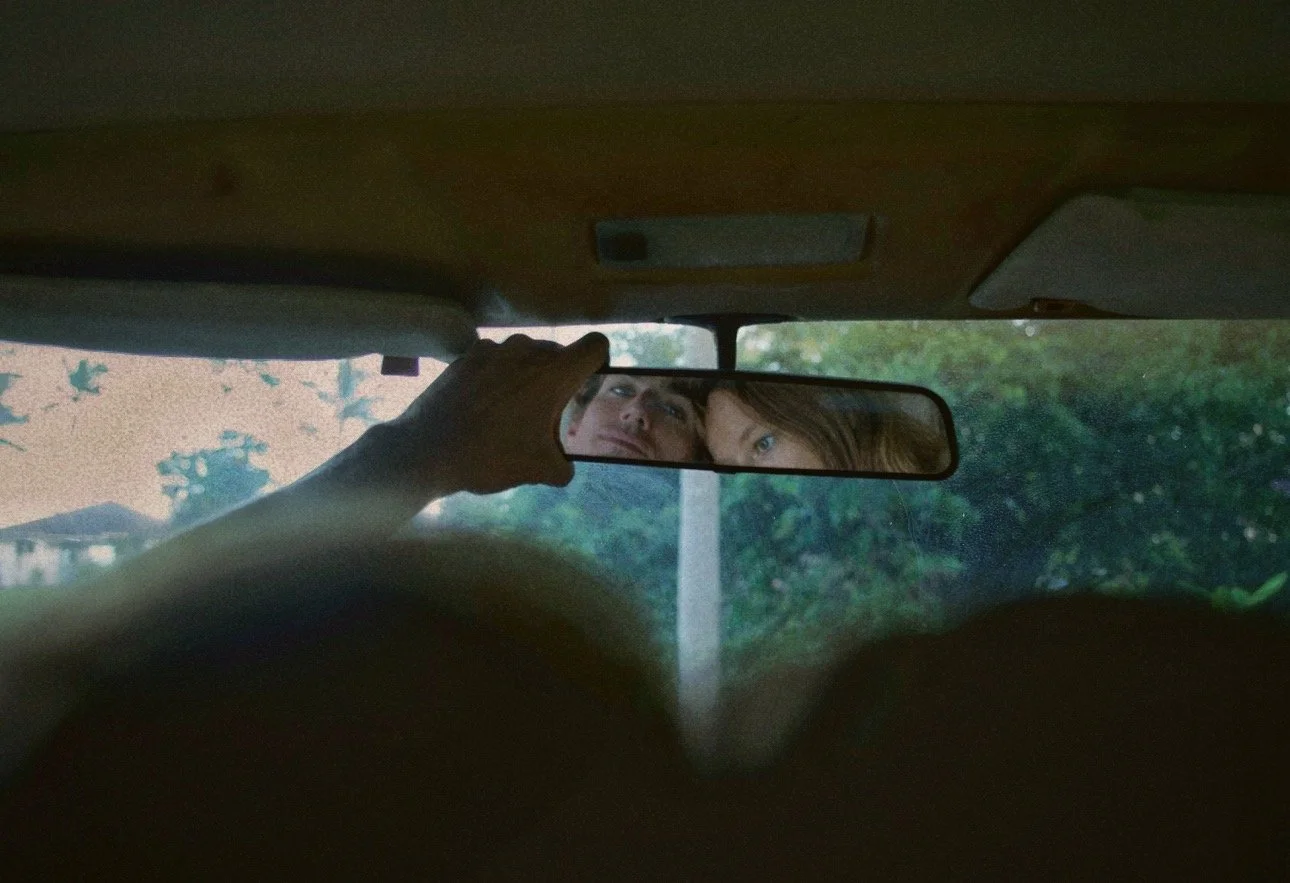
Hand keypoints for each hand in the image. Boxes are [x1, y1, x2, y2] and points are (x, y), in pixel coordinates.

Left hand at [391, 332, 608, 495]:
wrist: (427, 450)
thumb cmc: (491, 456)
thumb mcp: (538, 471)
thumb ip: (563, 466)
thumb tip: (564, 467)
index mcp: (553, 373)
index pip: (595, 345)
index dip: (598, 363)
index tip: (586, 385)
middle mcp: (527, 351)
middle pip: (558, 353)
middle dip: (558, 379)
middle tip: (545, 412)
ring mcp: (493, 349)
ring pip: (525, 355)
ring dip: (525, 377)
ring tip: (509, 410)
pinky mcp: (466, 355)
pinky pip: (495, 360)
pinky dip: (496, 376)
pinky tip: (481, 405)